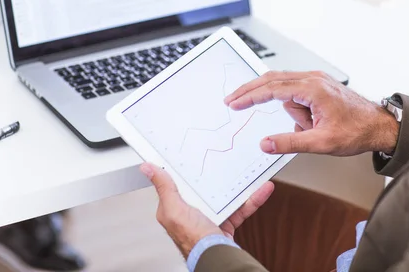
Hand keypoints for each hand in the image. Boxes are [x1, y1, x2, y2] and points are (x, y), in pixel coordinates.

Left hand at [141, 163, 274, 257]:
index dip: (186, 167)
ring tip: (248, 172)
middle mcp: (193, 210)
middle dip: (218, 173)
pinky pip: (241, 206)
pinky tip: (261, 189)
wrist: (215, 255)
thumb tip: (147, 168)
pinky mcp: (227, 221)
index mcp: (176, 206)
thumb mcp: (174, 209)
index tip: (194, 153)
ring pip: (227, 194)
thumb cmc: (192, 238)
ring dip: (240, 185)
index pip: (180, 181)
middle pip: (206, 186)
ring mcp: (211, 216)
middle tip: (226, 158)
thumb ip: (164, 188)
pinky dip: (252, 198)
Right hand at [225, 71, 398, 155]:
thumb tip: (266, 144)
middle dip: (253, 92)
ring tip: (312, 128)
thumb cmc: (357, 131)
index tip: (234, 102)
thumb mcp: (321, 143)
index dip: (250, 96)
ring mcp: (317, 80)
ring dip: (293, 114)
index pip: (272, 89)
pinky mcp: (320, 86)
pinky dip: (295, 108)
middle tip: (233, 100)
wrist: (379, 126)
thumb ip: (290, 143)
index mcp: (313, 89)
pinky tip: (310, 123)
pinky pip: (297, 92)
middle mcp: (314, 79)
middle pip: (273, 80)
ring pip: (287, 91)